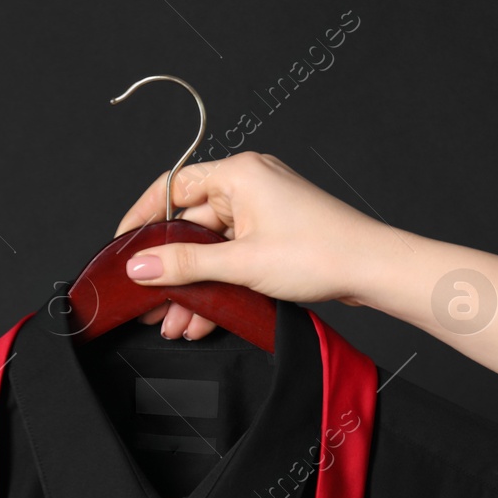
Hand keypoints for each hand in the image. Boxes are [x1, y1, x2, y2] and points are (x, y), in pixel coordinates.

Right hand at [113, 151, 388, 339]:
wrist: (374, 270)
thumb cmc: (321, 252)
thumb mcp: (240, 262)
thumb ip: (184, 264)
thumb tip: (140, 265)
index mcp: (239, 174)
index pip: (172, 187)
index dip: (143, 217)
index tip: (123, 246)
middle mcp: (248, 186)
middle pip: (190, 226)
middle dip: (169, 270)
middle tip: (148, 301)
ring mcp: (262, 212)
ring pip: (209, 250)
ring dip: (191, 287)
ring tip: (175, 323)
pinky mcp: (272, 236)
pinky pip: (230, 259)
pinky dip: (216, 286)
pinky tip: (202, 318)